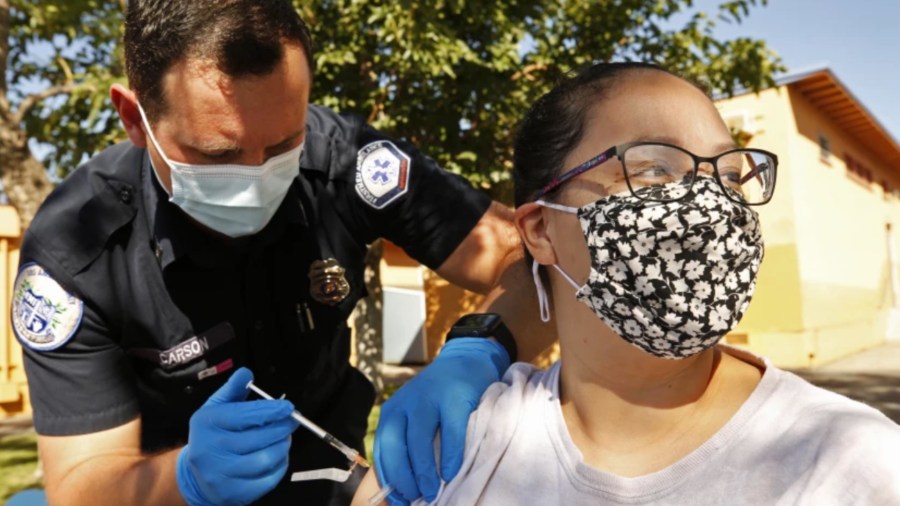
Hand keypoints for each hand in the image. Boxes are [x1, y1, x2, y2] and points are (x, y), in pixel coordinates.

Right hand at [176, 367, 299, 505]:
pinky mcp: (234, 494)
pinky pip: (268, 480)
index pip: (244, 415)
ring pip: (265, 459)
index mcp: (207, 424)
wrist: (196, 476)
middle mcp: (210, 450)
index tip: (289, 407)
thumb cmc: (213, 435)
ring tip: (284, 438)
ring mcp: (221, 475)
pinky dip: (280, 466)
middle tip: (292, 421)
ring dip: (282, 446)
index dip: (270, 410)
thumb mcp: (216, 409)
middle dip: (281, 428)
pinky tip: (278, 456)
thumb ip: (232, 390)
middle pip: (258, 438)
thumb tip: (246, 372)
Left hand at [374, 338, 509, 504]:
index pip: (383, 449)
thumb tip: (405, 487)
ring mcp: (430, 398)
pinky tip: (451, 472)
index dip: (389, 478)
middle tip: (414, 498)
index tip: (397, 501)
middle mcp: (406, 403)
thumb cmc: (441, 399)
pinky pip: (451, 432)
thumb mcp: (416, 415)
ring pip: (419, 441)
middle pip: (395, 445)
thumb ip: (408, 441)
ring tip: (432, 492)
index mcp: (393, 411)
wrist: (467, 360)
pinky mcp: (455, 398)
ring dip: (424, 471)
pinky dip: (450, 455)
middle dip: (403, 477)